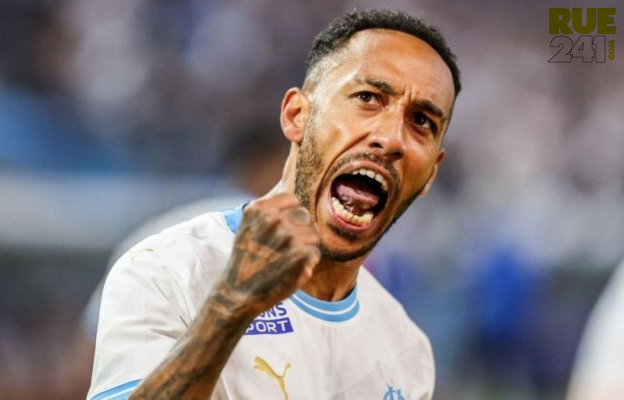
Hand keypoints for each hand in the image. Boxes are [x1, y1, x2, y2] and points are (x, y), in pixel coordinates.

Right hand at [221, 193, 319, 315]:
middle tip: (283, 248)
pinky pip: (315, 253)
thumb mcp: (248, 227)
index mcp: (259, 209)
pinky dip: (307, 263)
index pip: (292, 199)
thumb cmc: (246, 260)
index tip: (282, 229)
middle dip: (299, 229)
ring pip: (313, 235)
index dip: (290, 215)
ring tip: (286, 260)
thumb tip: (296, 203)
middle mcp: (273, 219)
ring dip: (304, 247)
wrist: (238, 293)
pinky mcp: (300, 255)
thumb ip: (269, 212)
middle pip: (304, 215)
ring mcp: (288, 236)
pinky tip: (291, 270)